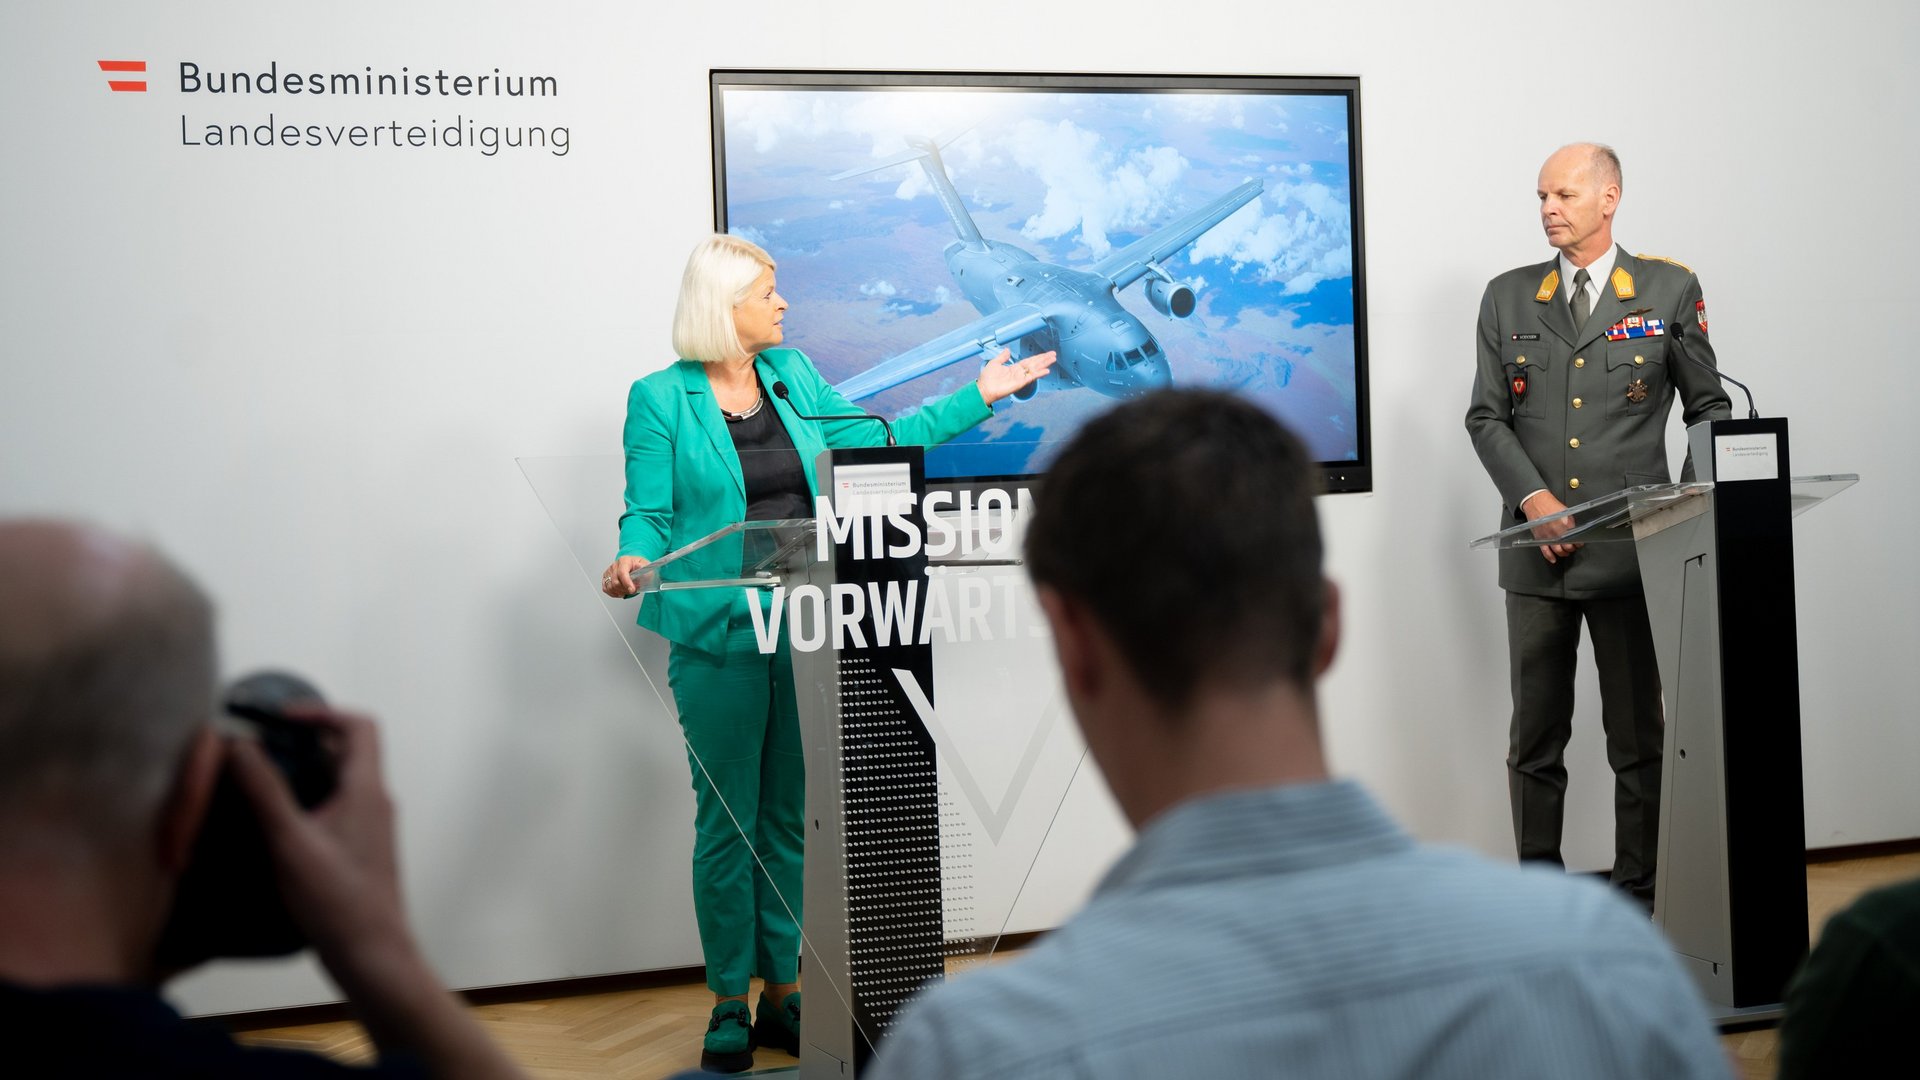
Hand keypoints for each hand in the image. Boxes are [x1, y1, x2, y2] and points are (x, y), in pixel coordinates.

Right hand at [230, 710, 527, 1077]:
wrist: (371, 953)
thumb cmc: (334, 898)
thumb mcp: (290, 840)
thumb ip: (264, 790)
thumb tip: (238, 744)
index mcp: (367, 789)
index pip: (359, 726)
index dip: (322, 712)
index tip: (280, 718)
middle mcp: (375, 801)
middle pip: (346, 751)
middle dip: (303, 742)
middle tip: (259, 747)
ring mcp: (370, 827)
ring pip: (338, 782)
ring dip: (302, 772)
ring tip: (256, 779)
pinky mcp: (359, 849)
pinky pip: (335, 808)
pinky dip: (306, 800)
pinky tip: (271, 821)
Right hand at [601, 555, 650, 597]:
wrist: (635, 565)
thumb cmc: (640, 566)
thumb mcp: (646, 565)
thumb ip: (643, 567)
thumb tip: (639, 566)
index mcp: (624, 561)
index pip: (622, 573)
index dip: (627, 583)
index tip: (632, 590)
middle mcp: (615, 565)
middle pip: (615, 582)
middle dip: (625, 589)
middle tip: (633, 590)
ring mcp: (609, 571)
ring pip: (610, 587)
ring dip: (619, 592)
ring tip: (627, 591)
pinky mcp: (606, 577)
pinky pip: (606, 588)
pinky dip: (613, 593)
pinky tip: (620, 592)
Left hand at [975, 349, 1057, 405]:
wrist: (984, 389)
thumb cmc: (987, 378)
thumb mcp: (995, 363)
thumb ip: (1003, 357)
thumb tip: (1008, 350)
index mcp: (1014, 368)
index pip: (1029, 361)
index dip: (1037, 357)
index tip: (1045, 354)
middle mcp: (1019, 373)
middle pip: (1034, 364)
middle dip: (1044, 359)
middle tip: (1053, 354)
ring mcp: (1020, 378)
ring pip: (1035, 369)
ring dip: (1044, 364)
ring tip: (1053, 359)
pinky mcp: (1020, 383)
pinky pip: (1031, 377)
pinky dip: (1039, 373)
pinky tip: (1046, 370)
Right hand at [1521, 492, 1581, 564]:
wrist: (1536, 502)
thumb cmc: (1550, 505)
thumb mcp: (1566, 511)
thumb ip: (1570, 523)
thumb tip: (1574, 531)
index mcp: (1566, 524)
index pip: (1575, 539)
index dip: (1579, 543)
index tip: (1579, 543)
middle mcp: (1557, 532)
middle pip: (1568, 547)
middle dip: (1572, 548)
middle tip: (1572, 547)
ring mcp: (1548, 536)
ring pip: (1558, 551)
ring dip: (1563, 553)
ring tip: (1565, 552)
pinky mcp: (1540, 538)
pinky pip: (1545, 551)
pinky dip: (1550, 557)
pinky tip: (1554, 559)